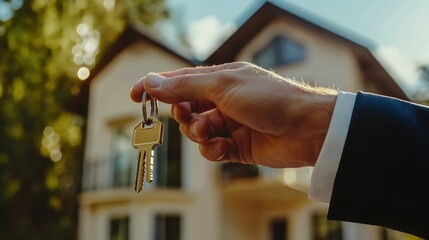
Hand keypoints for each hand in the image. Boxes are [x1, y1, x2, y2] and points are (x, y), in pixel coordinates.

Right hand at [130, 62, 336, 167]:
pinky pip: (211, 150)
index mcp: (219, 79)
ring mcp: (229, 124)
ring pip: (196, 132)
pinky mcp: (236, 146)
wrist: (304, 127)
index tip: (134, 96)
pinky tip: (221, 148)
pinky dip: (211, 150)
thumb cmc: (267, 98)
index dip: (155, 86)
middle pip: (185, 109)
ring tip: (210, 133)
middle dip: (183, 115)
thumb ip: (185, 87)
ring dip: (197, 134)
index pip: (179, 80)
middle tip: (189, 116)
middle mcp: (222, 100)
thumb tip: (151, 82)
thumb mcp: (222, 86)